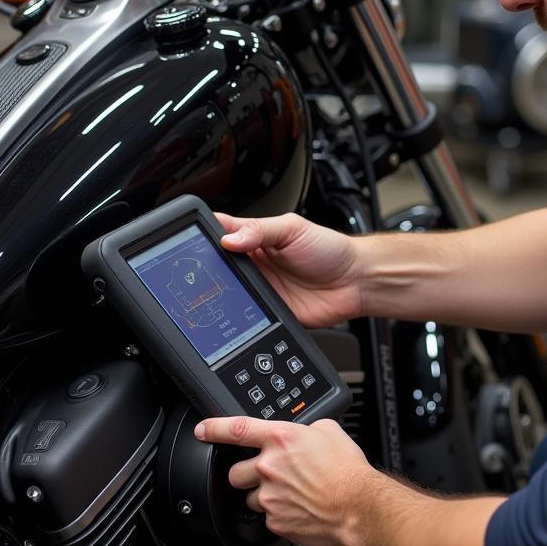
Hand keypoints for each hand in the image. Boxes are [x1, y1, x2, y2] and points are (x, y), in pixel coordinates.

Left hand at [195, 415, 374, 545]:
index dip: (214, 428)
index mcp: (281, 439)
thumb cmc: (348, 470)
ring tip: (289, 495)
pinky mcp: (276, 521)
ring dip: (263, 496)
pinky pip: (267, 518)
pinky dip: (279, 515)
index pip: (236, 429)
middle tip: (266, 475)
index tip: (201, 430)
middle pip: (235, 472)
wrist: (359, 506)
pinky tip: (298, 510)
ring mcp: (270, 496)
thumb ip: (306, 429)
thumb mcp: (329, 431)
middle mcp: (270, 466)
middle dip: (246, 474)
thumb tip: (303, 432)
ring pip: (250, 498)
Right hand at [214, 211, 361, 326]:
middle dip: (207, 269)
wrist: (354, 282)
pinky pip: (245, 316)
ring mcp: (259, 289)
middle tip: (201, 271)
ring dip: (220, 293)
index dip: (205, 236)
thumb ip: (260, 230)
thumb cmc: (330, 250)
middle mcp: (254, 264)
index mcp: (256, 238)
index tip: (191, 240)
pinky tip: (234, 312)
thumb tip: (229, 238)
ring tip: (216, 290)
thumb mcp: (293, 229)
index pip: (222, 233)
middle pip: (218, 265)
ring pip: (227, 292)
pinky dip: (236, 317)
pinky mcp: (267, 312)